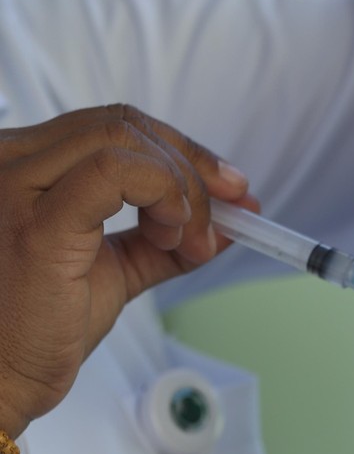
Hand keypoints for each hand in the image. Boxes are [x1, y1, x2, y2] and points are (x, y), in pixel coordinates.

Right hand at [0, 105, 256, 436]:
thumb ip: (170, 241)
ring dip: (182, 188)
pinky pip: (117, 173)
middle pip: (125, 126)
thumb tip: (232, 221)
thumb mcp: (118, 269)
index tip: (228, 187)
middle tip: (229, 211)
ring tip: (189, 241)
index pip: (114, 126)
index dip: (182, 150)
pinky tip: (172, 237)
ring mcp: (17, 186)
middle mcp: (12, 162)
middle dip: (193, 166)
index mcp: (26, 165)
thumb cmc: (38, 327)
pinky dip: (166, 196)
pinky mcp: (37, 223)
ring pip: (125, 141)